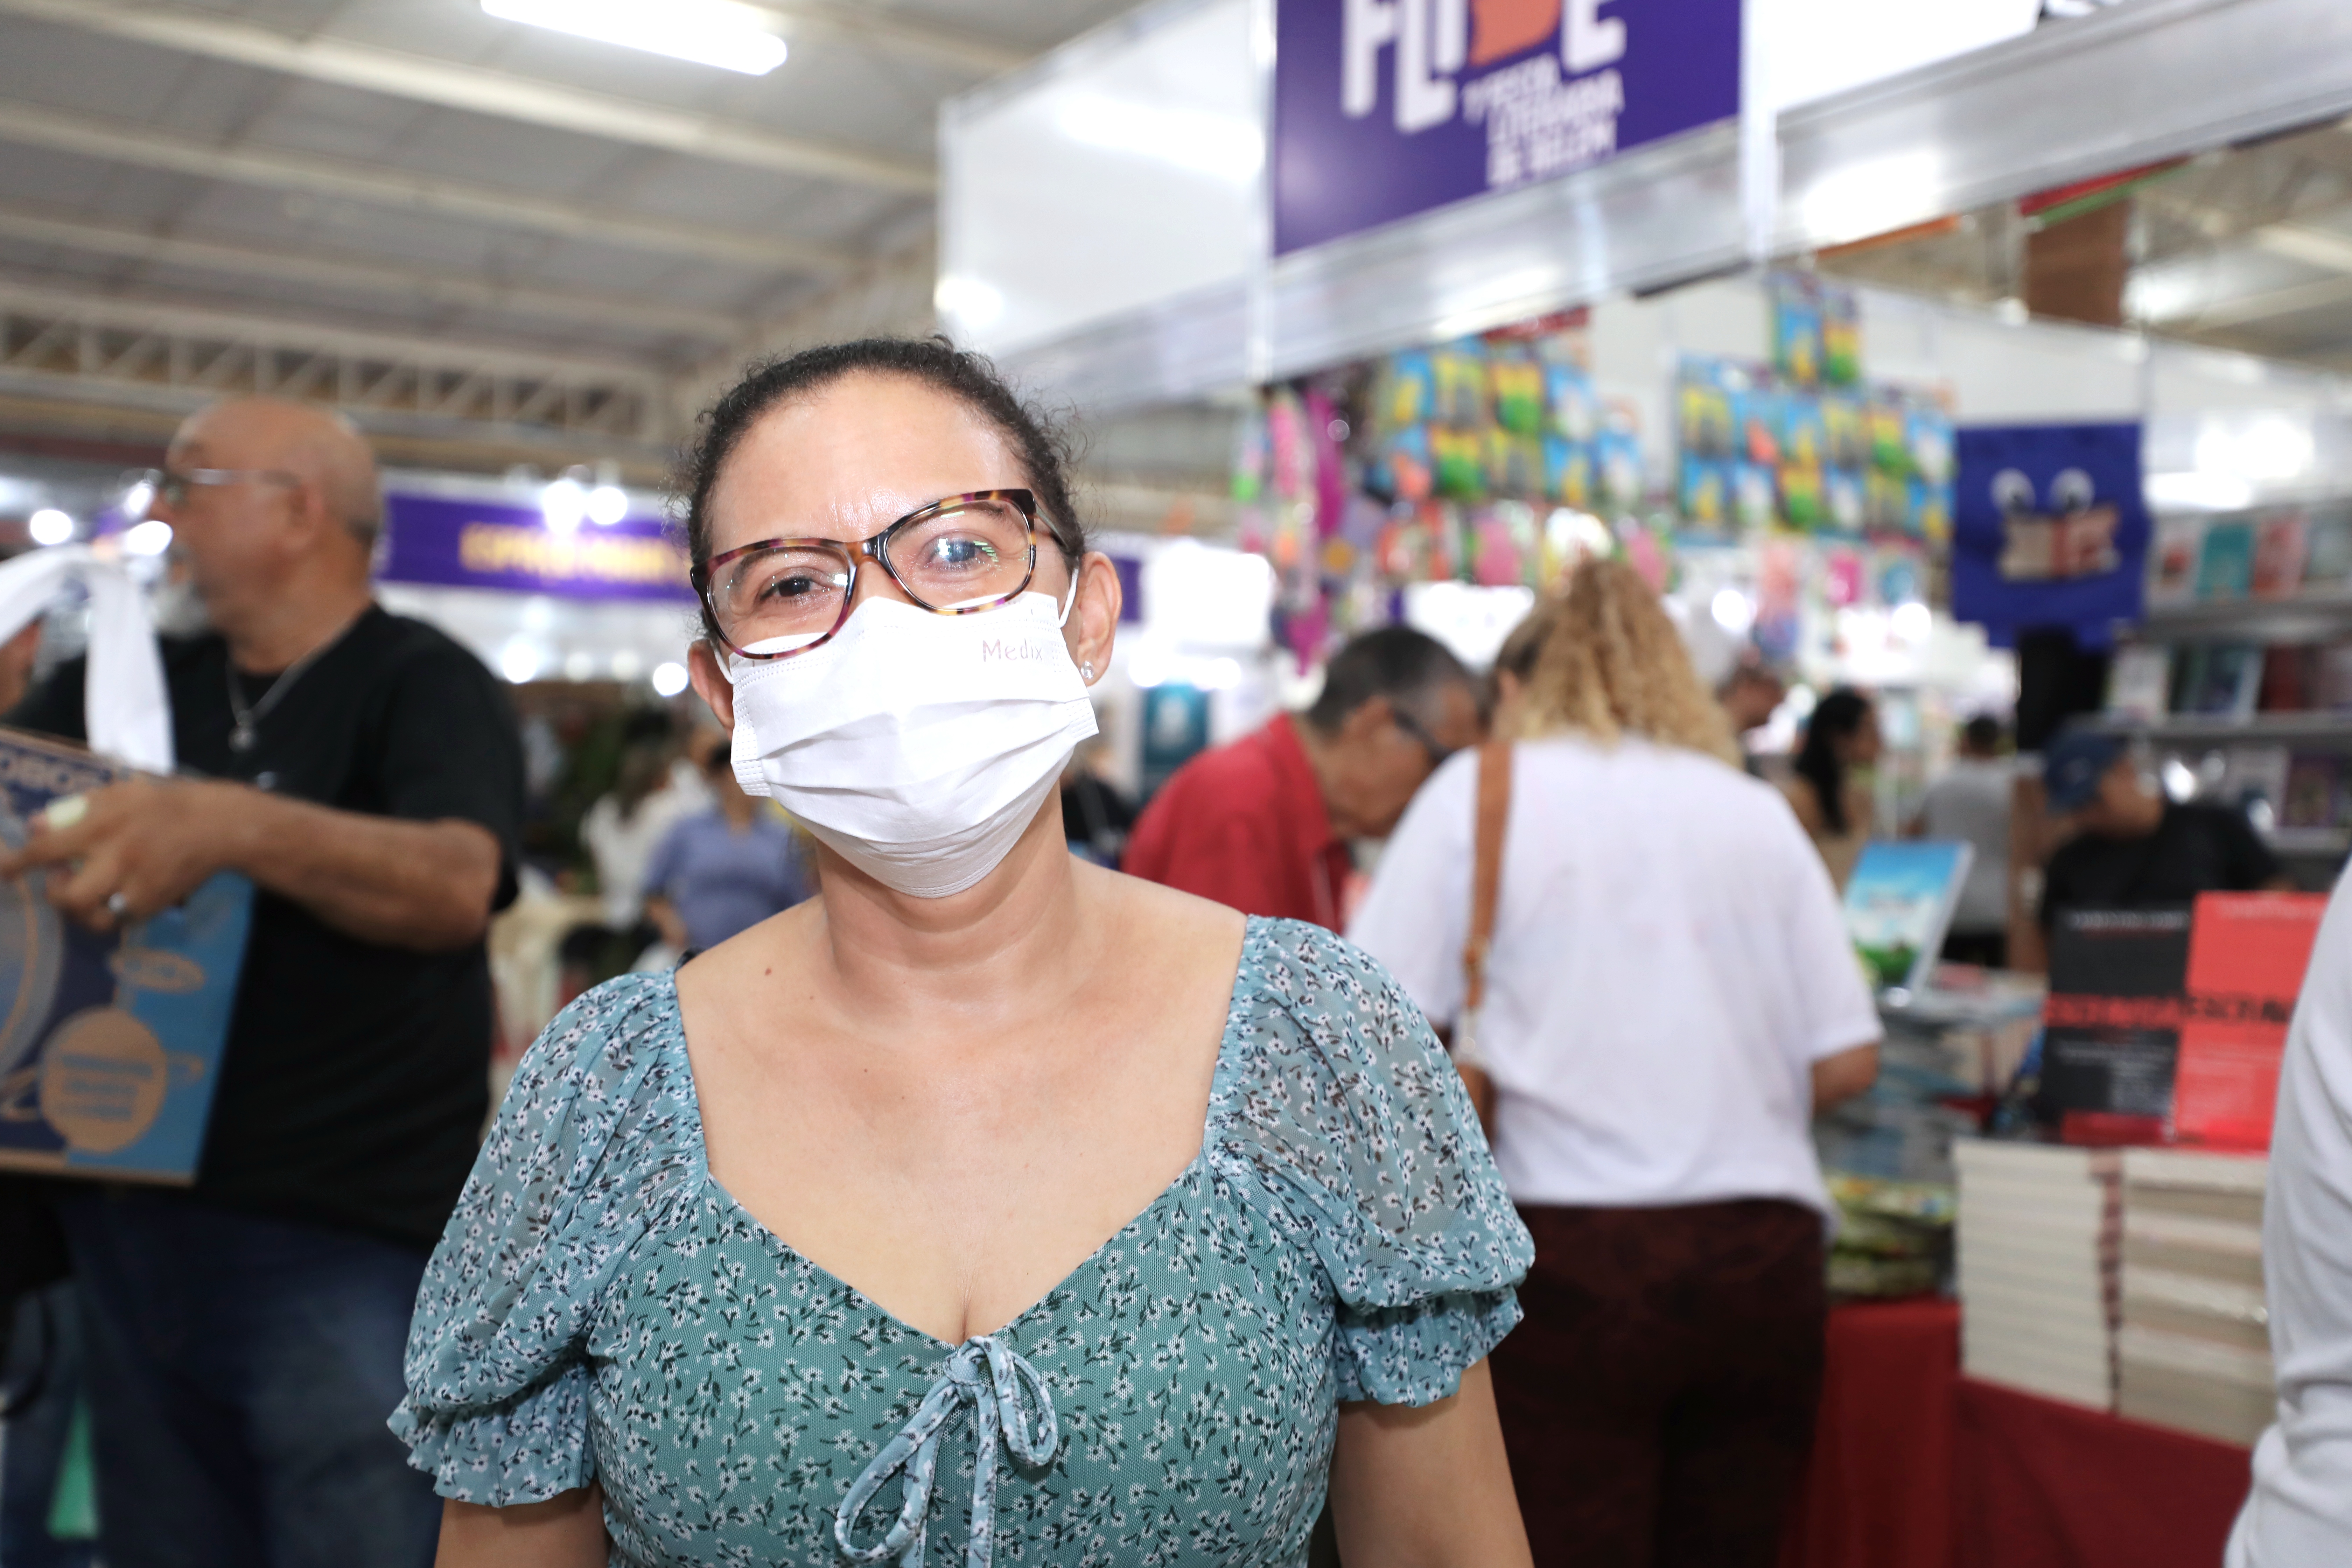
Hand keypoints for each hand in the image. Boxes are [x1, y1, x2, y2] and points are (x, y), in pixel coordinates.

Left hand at [0, 776, 250, 932]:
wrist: (219, 827)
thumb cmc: (163, 804)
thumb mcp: (119, 793)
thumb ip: (77, 808)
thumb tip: (35, 827)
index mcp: (106, 826)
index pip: (49, 848)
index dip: (19, 862)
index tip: (3, 870)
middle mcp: (120, 859)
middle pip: (72, 897)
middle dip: (58, 894)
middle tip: (62, 880)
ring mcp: (139, 885)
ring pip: (94, 917)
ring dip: (81, 910)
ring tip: (85, 892)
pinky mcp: (155, 903)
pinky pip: (120, 919)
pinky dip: (110, 910)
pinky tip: (116, 893)